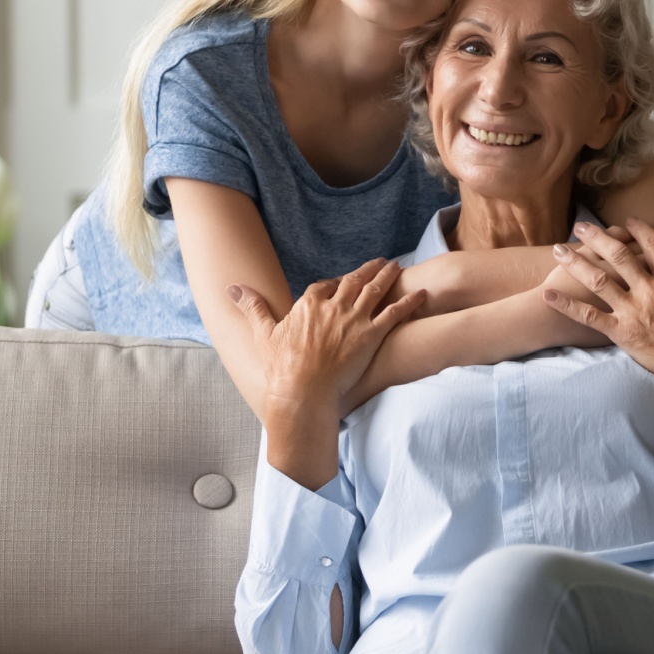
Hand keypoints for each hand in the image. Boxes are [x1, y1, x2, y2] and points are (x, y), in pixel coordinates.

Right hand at [231, 258, 426, 422]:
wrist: (303, 392)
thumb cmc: (281, 368)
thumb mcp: (263, 334)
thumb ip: (252, 307)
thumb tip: (232, 287)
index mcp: (309, 304)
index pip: (325, 286)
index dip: (336, 282)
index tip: (344, 279)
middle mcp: (334, 306)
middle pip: (354, 281)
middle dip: (368, 270)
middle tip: (381, 262)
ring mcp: (354, 319)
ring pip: (375, 291)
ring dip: (388, 276)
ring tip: (398, 267)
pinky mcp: (371, 335)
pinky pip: (395, 313)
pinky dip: (409, 302)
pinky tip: (421, 293)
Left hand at [541, 218, 653, 397]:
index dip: (640, 230)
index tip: (627, 221)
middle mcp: (650, 289)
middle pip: (618, 254)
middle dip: (597, 237)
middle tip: (580, 225)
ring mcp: (633, 310)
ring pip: (598, 279)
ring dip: (576, 262)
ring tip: (557, 248)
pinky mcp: (621, 332)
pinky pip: (588, 316)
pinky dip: (566, 306)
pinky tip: (547, 295)